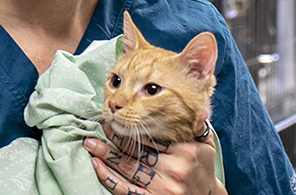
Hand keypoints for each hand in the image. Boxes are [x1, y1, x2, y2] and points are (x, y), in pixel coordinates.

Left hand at [83, 116, 225, 194]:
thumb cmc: (202, 169)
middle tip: (101, 124)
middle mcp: (173, 169)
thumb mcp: (206, 146)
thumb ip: (199, 125)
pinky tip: (96, 165)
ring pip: (127, 167)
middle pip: (137, 149)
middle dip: (116, 136)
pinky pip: (124, 189)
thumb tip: (201, 107)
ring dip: (105, 154)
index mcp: (185, 151)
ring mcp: (161, 187)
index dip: (134, 124)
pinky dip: (108, 177)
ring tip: (90, 142)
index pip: (154, 134)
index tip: (119, 114)